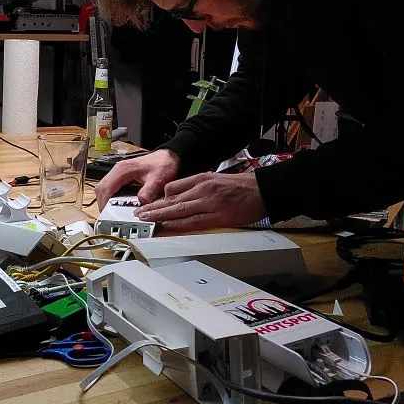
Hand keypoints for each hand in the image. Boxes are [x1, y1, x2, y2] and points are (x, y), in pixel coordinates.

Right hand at [94, 149, 179, 206]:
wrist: (169, 158)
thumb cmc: (163, 165)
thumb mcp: (158, 180)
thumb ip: (148, 192)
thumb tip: (140, 204)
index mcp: (123, 170)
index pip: (105, 188)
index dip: (104, 203)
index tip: (107, 214)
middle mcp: (118, 170)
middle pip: (101, 188)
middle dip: (103, 203)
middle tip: (109, 216)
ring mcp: (119, 172)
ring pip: (105, 188)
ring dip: (106, 200)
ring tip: (113, 212)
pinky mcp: (122, 176)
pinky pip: (111, 187)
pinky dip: (111, 197)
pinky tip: (118, 204)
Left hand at [136, 172, 265, 231]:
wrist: (263, 191)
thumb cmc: (242, 186)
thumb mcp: (217, 179)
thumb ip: (198, 186)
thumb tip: (181, 196)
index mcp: (203, 178)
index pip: (174, 186)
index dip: (160, 197)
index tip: (150, 203)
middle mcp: (203, 188)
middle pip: (173, 199)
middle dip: (154, 207)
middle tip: (140, 213)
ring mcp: (210, 202)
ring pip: (179, 210)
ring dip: (161, 216)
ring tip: (147, 220)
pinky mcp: (218, 216)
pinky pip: (193, 221)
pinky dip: (178, 223)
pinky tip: (167, 225)